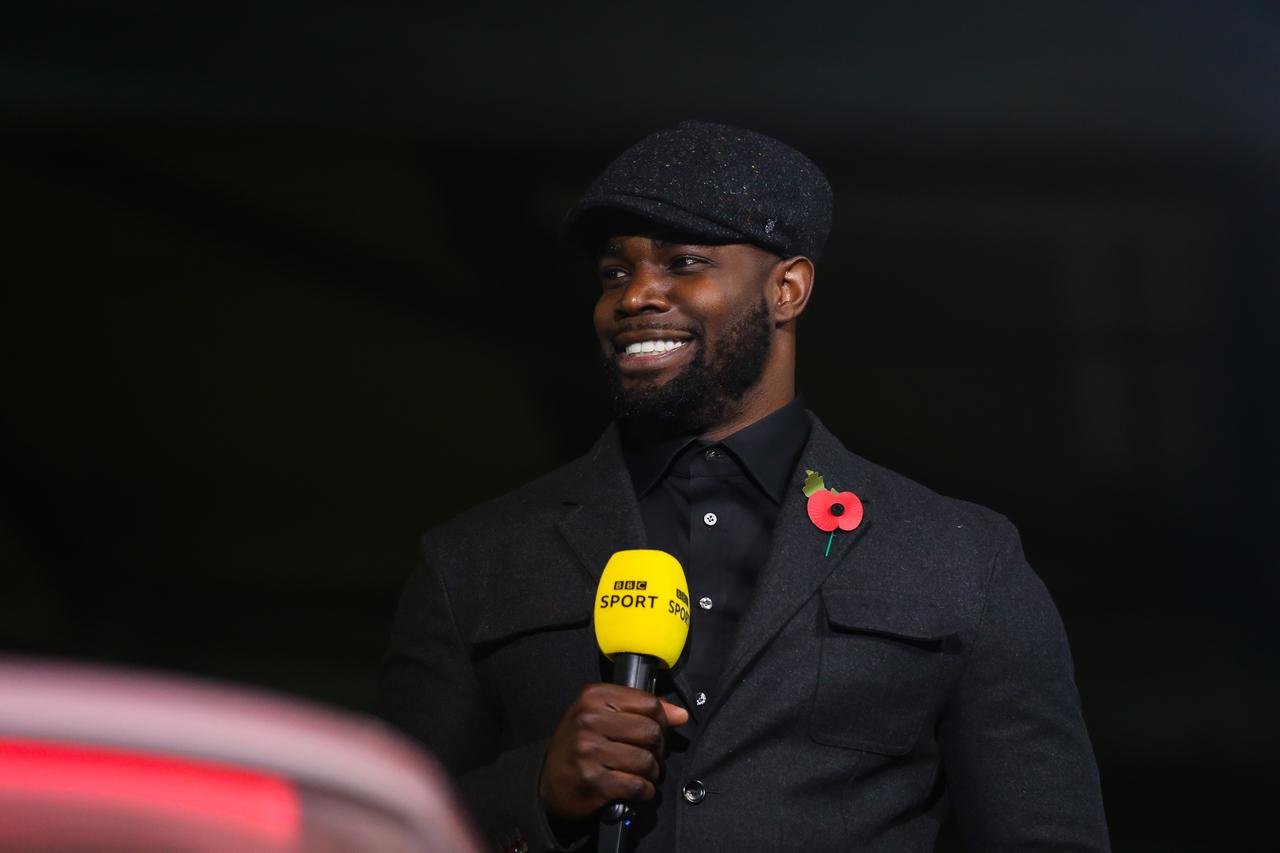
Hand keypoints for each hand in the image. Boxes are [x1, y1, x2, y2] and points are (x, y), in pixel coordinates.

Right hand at [538, 683, 689, 820]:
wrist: (548, 782)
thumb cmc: (579, 745)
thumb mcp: (602, 715)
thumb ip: (640, 709)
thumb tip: (680, 714)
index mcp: (593, 697)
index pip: (649, 704)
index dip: (662, 721)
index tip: (657, 731)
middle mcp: (589, 721)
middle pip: (652, 732)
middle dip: (658, 749)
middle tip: (649, 756)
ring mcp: (589, 752)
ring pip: (647, 761)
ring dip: (652, 773)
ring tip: (642, 774)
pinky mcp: (593, 782)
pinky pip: (637, 786)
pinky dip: (644, 791)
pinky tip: (636, 789)